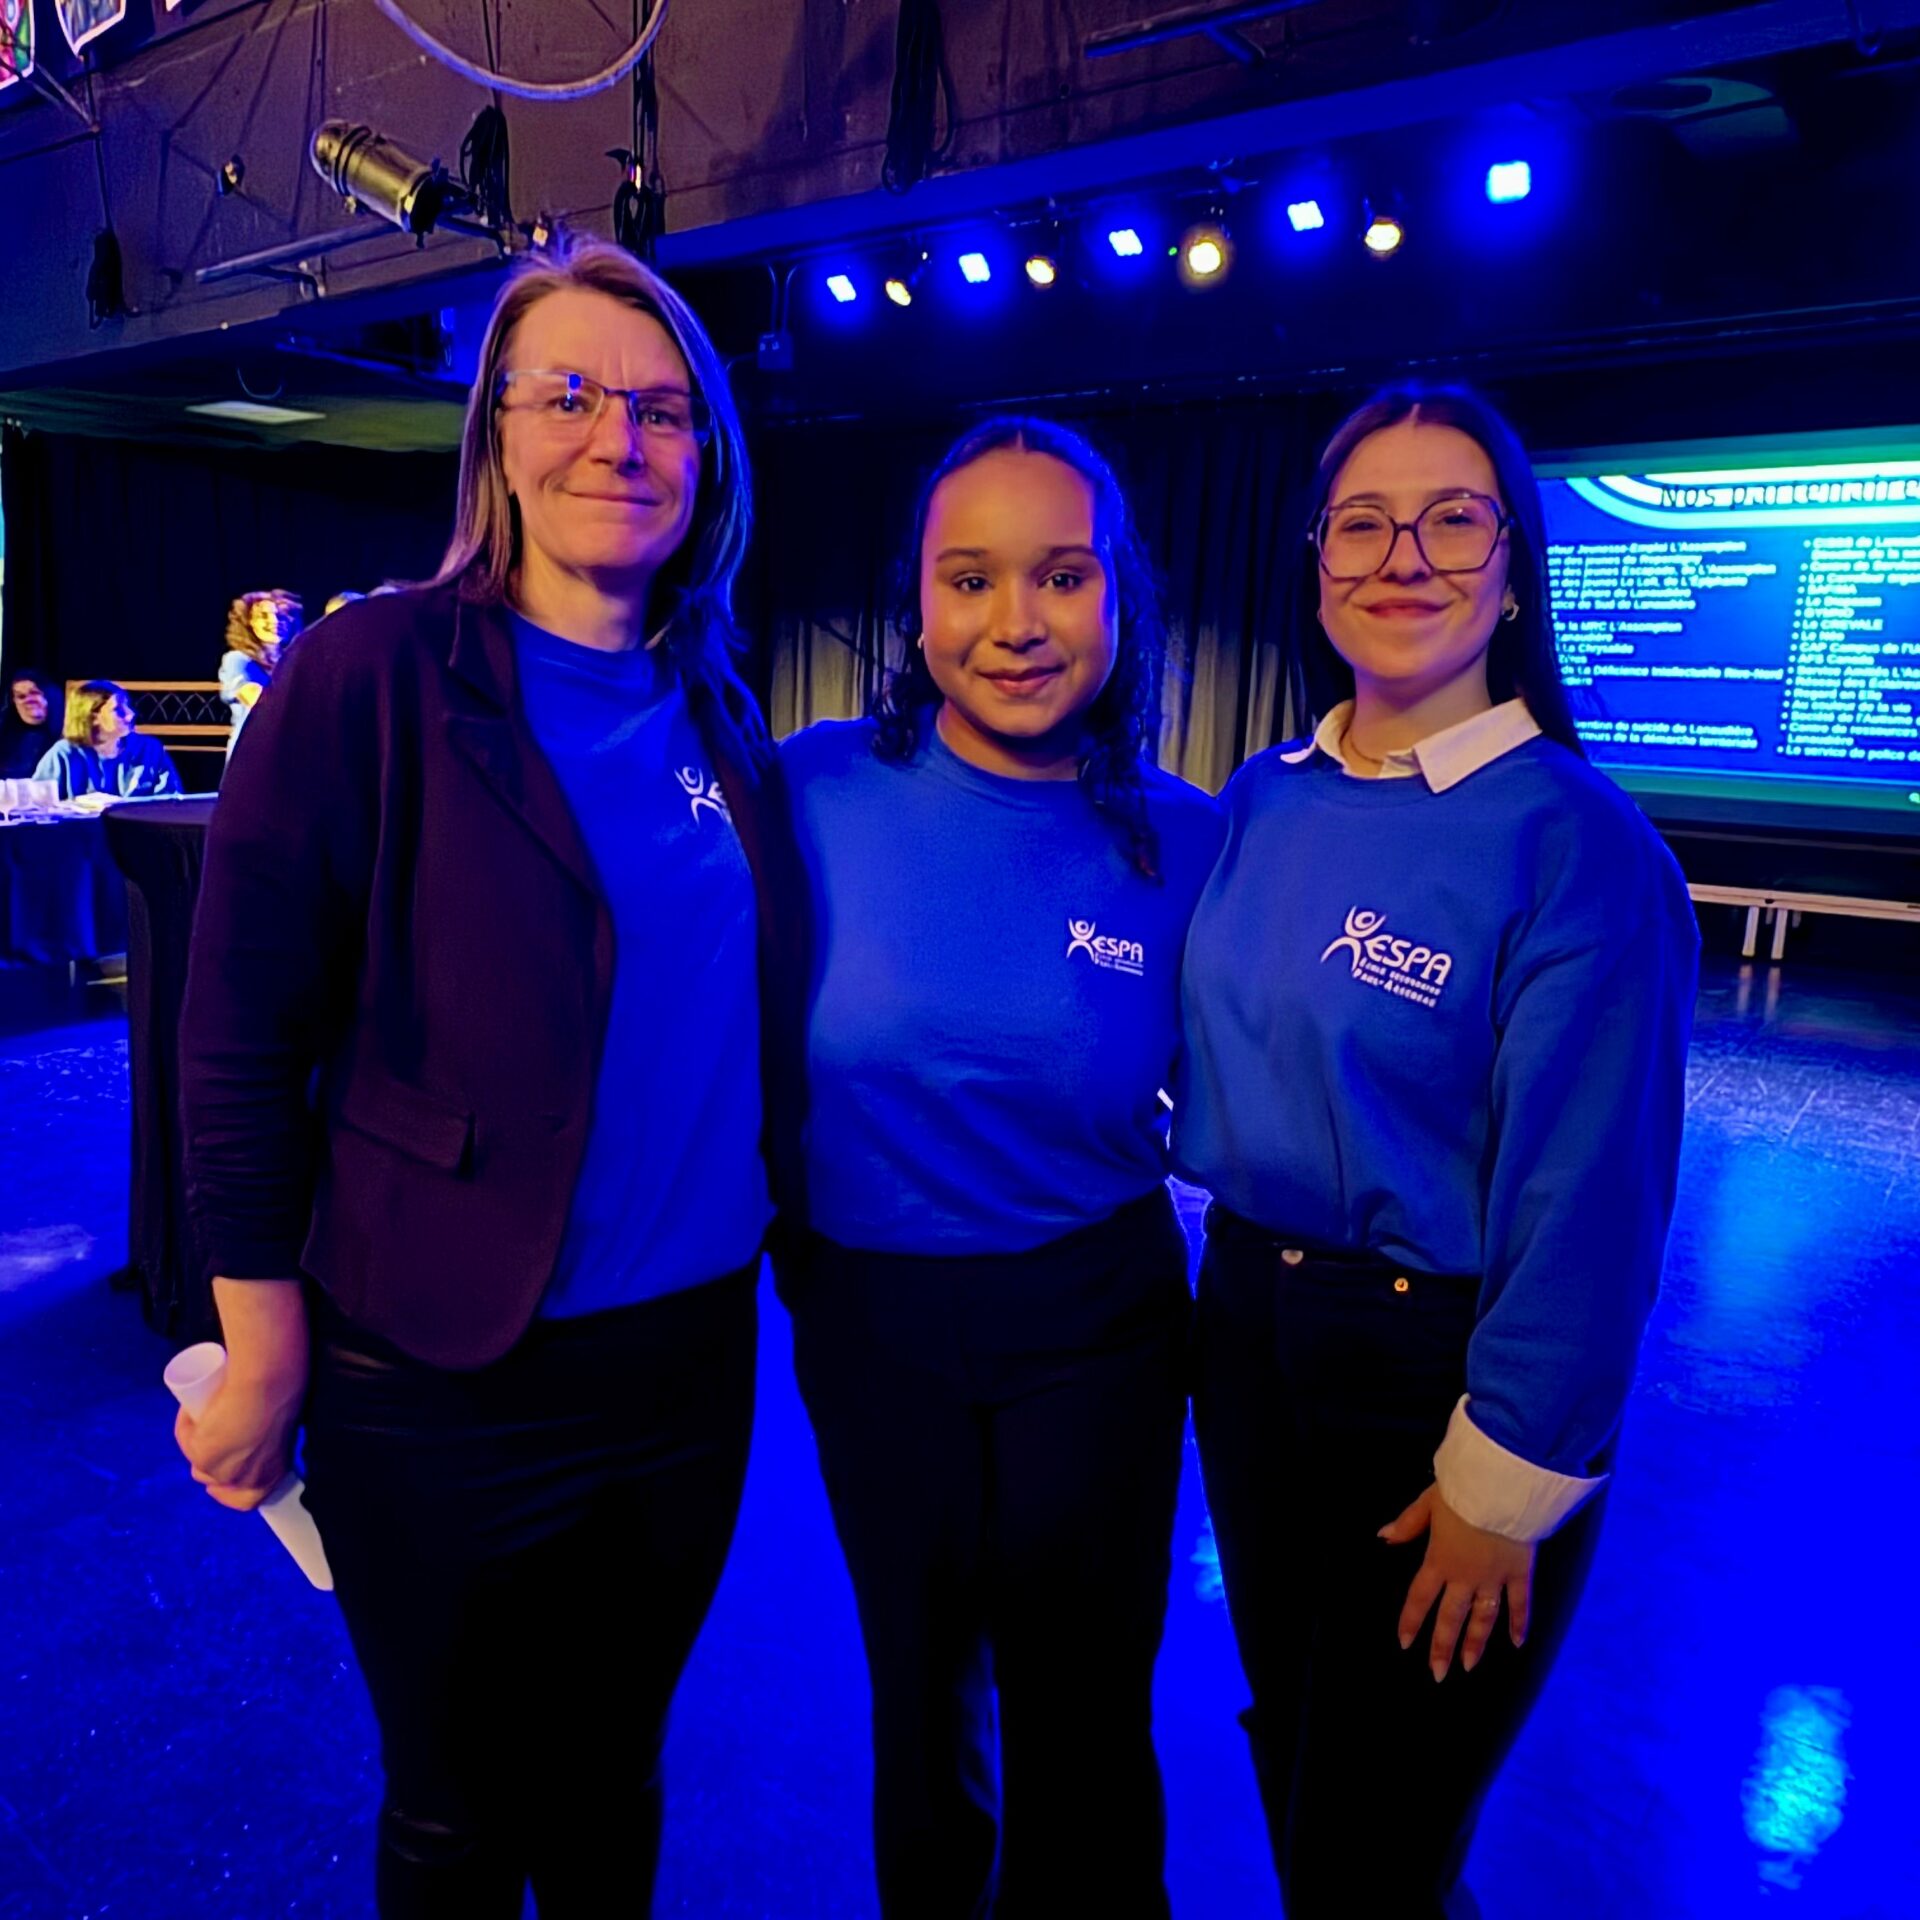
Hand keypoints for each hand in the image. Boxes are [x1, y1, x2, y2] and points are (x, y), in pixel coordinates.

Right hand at [174, 1277, 308, 1511]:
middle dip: (208, 1461)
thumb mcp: (279, 1425)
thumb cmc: (283, 1393)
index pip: (248, 1500)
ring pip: (198, 1464)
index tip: (220, 1474)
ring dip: (196, 1440)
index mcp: (275, 1473)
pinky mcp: (204, 1456)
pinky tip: (195, 1406)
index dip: (229, 1488)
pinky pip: (186, 1440)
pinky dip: (186, 1424)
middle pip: (214, 1481)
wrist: (271, 1381)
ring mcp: (224, 1472)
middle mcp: (249, 1480)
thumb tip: (255, 1431)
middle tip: (207, 1434)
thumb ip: (272, 1436)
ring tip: (209, 1410)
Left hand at [1380, 1483, 1533, 1681]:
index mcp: (1439, 1560)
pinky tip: (1517, 1644)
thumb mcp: (1428, 1502)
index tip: (1405, 1644)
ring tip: (1468, 1666)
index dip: (1411, 1621)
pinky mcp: (1520, 1572)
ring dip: (1475, 1643)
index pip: (1420, 1597)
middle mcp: (1465, 1577)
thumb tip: (1384, 1537)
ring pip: (1484, 1618)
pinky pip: (1520, 1603)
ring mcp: (1494, 1578)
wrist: (1502, 1487)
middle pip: (1451, 1618)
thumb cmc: (1463, 1490)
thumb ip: (1408, 1523)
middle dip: (1442, 1647)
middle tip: (1438, 1674)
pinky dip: (1520, 1623)